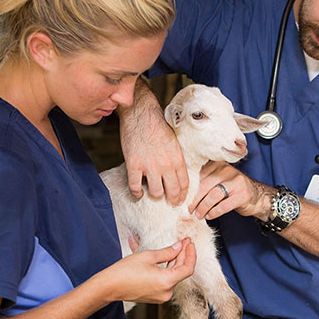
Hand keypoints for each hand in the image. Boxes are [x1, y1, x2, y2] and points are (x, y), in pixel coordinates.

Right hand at [97, 238, 195, 303]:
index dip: (191, 254)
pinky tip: (166, 259)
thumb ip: (167, 252)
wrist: (109, 287)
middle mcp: (167, 292)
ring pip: (174, 276)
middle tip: (183, 242)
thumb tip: (179, 247)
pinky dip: (167, 269)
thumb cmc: (124, 271)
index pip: (188, 268)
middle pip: (181, 272)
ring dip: (175, 262)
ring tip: (175, 248)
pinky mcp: (155, 296)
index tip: (189, 244)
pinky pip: (166, 280)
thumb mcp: (148, 256)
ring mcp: (161, 296)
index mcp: (167, 281)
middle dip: (183, 256)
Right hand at [118, 79, 188, 205]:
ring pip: (155, 192)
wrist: (141, 114)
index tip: (180, 199)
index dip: (183, 195)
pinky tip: (138, 193)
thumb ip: (175, 158)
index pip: (184, 183)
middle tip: (170, 204)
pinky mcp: (134, 165)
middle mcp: (166, 165)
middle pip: (172, 191)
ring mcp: (150, 166)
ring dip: (154, 195)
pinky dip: (136, 193)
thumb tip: (176, 172)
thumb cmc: (157, 125)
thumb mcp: (174, 142)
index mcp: (178, 158)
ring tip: (152, 193)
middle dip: (172, 200)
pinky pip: (135, 187)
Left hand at [189, 161, 274, 220]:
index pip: (199, 176)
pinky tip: (210, 215)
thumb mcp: (218, 180)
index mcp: (218, 165)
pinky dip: (214, 212)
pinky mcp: (242, 195)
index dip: (189, 190)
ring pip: (213, 196)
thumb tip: (184, 194)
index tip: (183, 200)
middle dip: (194, 200)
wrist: (256, 195)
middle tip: (188, 210)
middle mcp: (227, 170)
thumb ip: (204, 182)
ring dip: (203, 208)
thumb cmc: (232, 189)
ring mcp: (236, 182)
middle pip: (204, 186)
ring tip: (198, 215)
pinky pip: (223, 206)